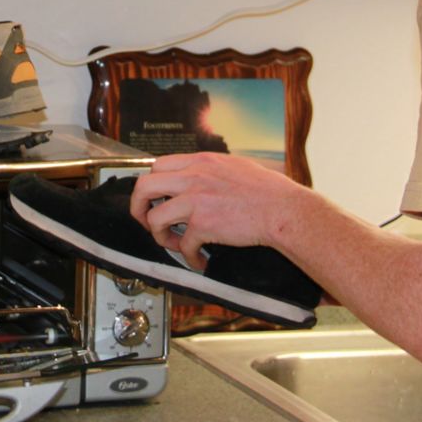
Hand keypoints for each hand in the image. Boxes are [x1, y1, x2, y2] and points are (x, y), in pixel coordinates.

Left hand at [128, 152, 308, 269]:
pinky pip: (183, 245)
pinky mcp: (204, 225)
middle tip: (146, 220)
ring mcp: (196, 201)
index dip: (150, 184)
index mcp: (200, 162)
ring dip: (161, 236)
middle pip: (144, 186)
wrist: (282, 210)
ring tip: (175, 243)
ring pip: (155, 218)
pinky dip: (190, 257)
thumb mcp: (233, 166)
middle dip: (138, 207)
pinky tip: (199, 259)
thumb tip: (194, 178)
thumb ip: (209, 169)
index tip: (153, 198)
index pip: (157, 165)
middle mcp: (193, 177)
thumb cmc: (267, 190)